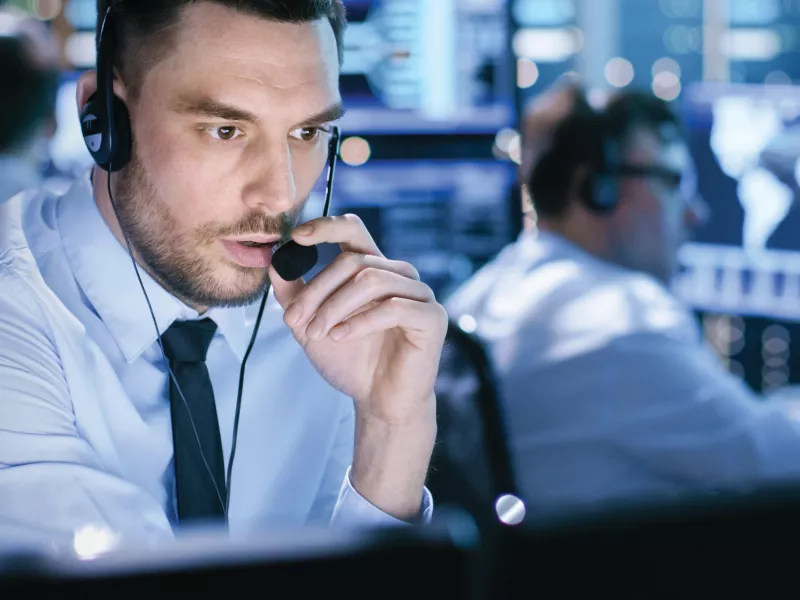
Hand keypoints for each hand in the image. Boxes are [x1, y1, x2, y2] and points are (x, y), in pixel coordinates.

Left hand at [269, 214, 446, 518]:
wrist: (378, 401)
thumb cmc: (351, 361)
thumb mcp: (311, 325)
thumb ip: (294, 295)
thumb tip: (274, 261)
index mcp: (374, 268)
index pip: (353, 229)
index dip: (326, 226)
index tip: (297, 236)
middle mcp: (399, 275)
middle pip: (353, 260)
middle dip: (317, 290)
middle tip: (295, 320)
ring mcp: (419, 294)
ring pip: (371, 280)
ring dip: (335, 306)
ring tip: (317, 333)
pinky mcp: (431, 318)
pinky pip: (393, 308)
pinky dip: (360, 321)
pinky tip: (340, 337)